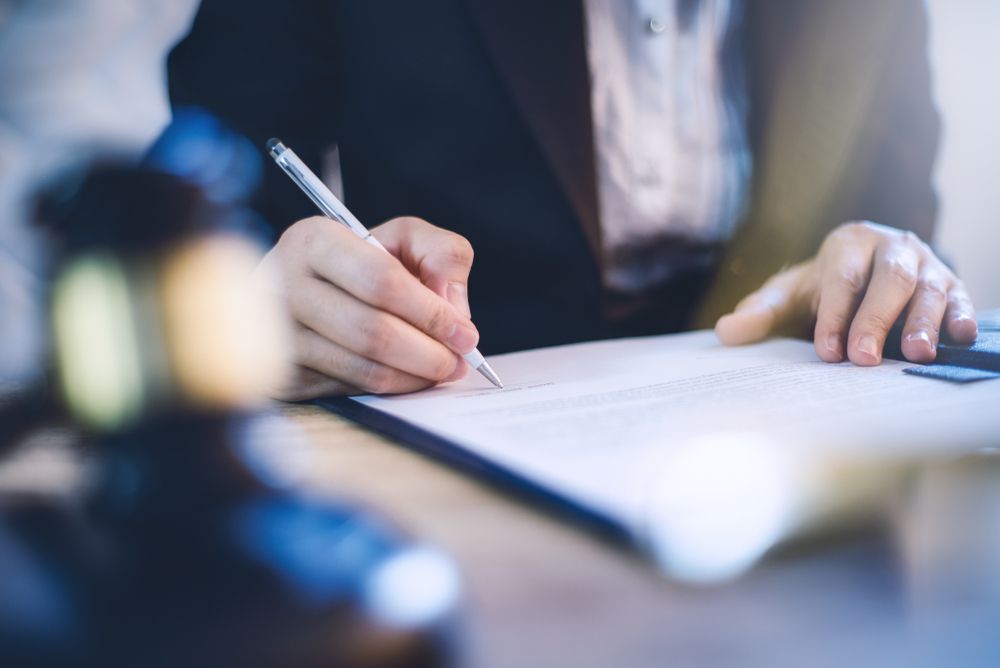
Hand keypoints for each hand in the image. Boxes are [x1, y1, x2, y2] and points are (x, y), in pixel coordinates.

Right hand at [258, 216, 478, 398]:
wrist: (302, 287)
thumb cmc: (361, 260)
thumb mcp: (403, 237)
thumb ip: (441, 254)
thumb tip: (453, 307)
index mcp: (314, 240)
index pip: (381, 281)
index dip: (431, 312)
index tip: (465, 333)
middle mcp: (285, 285)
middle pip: (374, 332)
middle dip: (429, 353)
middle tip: (459, 361)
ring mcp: (280, 334)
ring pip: (364, 367)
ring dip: (415, 376)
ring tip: (442, 370)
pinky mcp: (285, 372)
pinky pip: (350, 388)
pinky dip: (391, 386)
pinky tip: (409, 375)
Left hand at [715, 221, 977, 364]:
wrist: (862, 280)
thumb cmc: (821, 292)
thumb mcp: (788, 298)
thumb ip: (759, 313)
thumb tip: (724, 333)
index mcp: (849, 243)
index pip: (843, 278)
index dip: (835, 314)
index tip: (827, 350)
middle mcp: (892, 247)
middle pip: (889, 279)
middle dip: (876, 318)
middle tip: (865, 359)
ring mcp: (926, 265)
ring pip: (929, 288)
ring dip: (924, 321)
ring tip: (917, 354)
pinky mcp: (952, 286)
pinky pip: (961, 299)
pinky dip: (963, 316)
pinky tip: (960, 338)